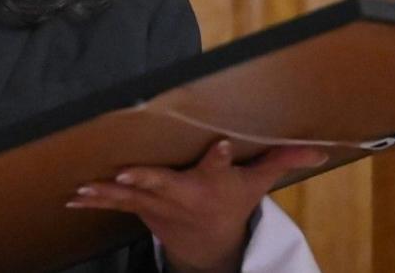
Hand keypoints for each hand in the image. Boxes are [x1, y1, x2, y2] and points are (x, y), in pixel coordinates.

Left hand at [65, 140, 326, 272]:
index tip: (222, 146)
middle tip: (126, 176)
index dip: (220, 158)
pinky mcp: (138, 209)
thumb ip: (282, 160)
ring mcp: (156, 206)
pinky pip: (113, 203)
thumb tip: (320, 149)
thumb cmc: (229, 204)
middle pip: (164, 185)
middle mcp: (182, 196)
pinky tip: (73, 196)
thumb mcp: (256, 183)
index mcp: (212, 185)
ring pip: (130, 197)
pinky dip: (93, 200)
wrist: (207, 247)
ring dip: (106, 193)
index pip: (218, 168)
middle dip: (146, 180)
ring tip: (84, 188)